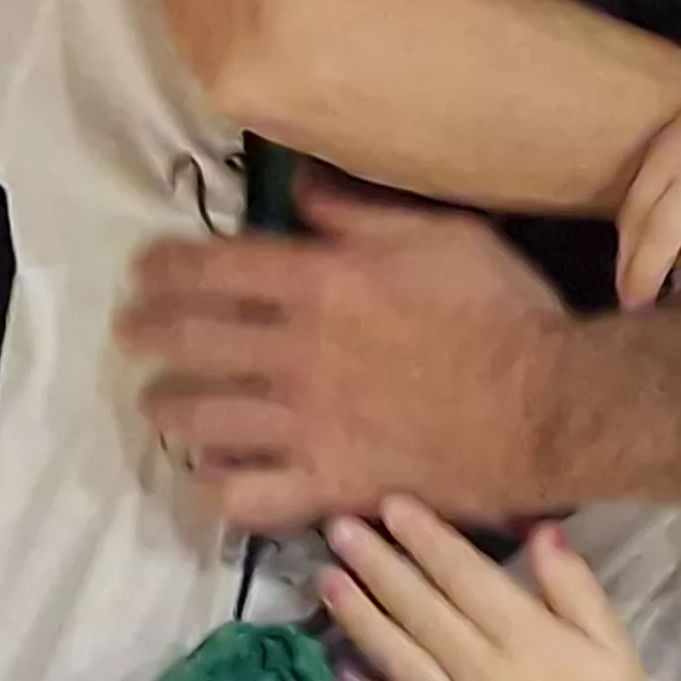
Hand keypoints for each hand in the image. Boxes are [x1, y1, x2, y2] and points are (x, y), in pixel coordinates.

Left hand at [120, 174, 574, 528]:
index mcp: (320, 282)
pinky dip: (214, 485)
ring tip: (159, 405)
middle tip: (132, 333)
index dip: (163, 268)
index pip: (210, 268)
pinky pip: (242, 496)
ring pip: (199, 418)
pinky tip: (210, 474)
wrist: (548, 407)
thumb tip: (298, 184)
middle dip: (146, 333)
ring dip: (166, 408)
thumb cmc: (501, 311)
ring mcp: (305, 424)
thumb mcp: (439, 234)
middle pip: (189, 341)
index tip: (144, 271)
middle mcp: (296, 352)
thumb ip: (358, 213)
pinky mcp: (326, 485)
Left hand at [322, 503, 680, 680]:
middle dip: (376, 565)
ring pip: (399, 661)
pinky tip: (339, 665)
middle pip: (420, 610)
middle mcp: (484, 675)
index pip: (464, 576)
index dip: (425, 537)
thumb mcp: (613, 642)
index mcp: (528, 639)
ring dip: (359, 619)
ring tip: (327, 582)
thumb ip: (574, 585)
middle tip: (336, 528)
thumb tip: (540, 528)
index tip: (390, 504)